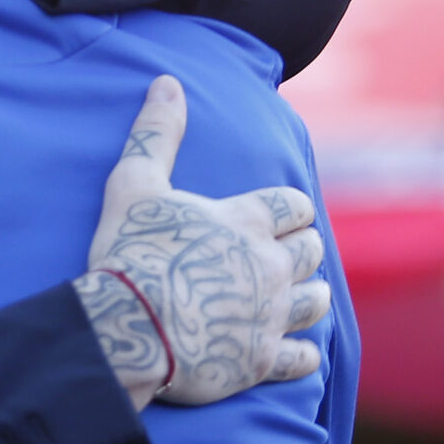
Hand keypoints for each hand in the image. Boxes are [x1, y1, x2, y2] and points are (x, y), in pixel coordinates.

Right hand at [73, 75, 330, 408]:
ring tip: (291, 294)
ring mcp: (270, 315)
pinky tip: (290, 348)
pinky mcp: (260, 360)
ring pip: (317, 301)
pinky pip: (302, 357)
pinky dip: (300, 352)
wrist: (126, 328)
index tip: (279, 215)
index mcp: (247, 221)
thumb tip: (167, 83)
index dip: (291, 208)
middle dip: (301, 248)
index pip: (296, 205)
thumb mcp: (133, 185)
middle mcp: (271, 266)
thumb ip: (155, 135)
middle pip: (311, 251)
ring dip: (308, 294)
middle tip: (278, 253)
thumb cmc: (129, 253)